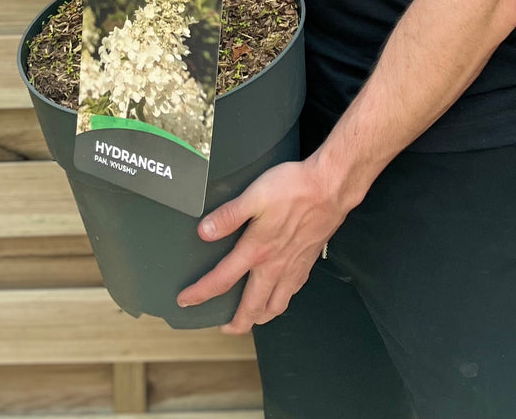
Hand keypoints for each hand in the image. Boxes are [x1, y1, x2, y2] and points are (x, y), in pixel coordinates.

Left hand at [176, 158, 343, 333]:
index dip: (201, 293)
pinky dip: (280, 302)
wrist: (330, 188)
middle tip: (224, 327)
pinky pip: (291, 293)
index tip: (185, 301)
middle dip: (236, 323)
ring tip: (251, 318)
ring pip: (275, 307)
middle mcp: (275, 266)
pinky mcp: (307, 263)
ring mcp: (293, 268)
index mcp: (257, 250)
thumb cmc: (293, 188)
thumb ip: (228, 216)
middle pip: (252, 308)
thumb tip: (204, 233)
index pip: (222, 280)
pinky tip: (278, 294)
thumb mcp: (254, 196)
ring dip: (260, 318)